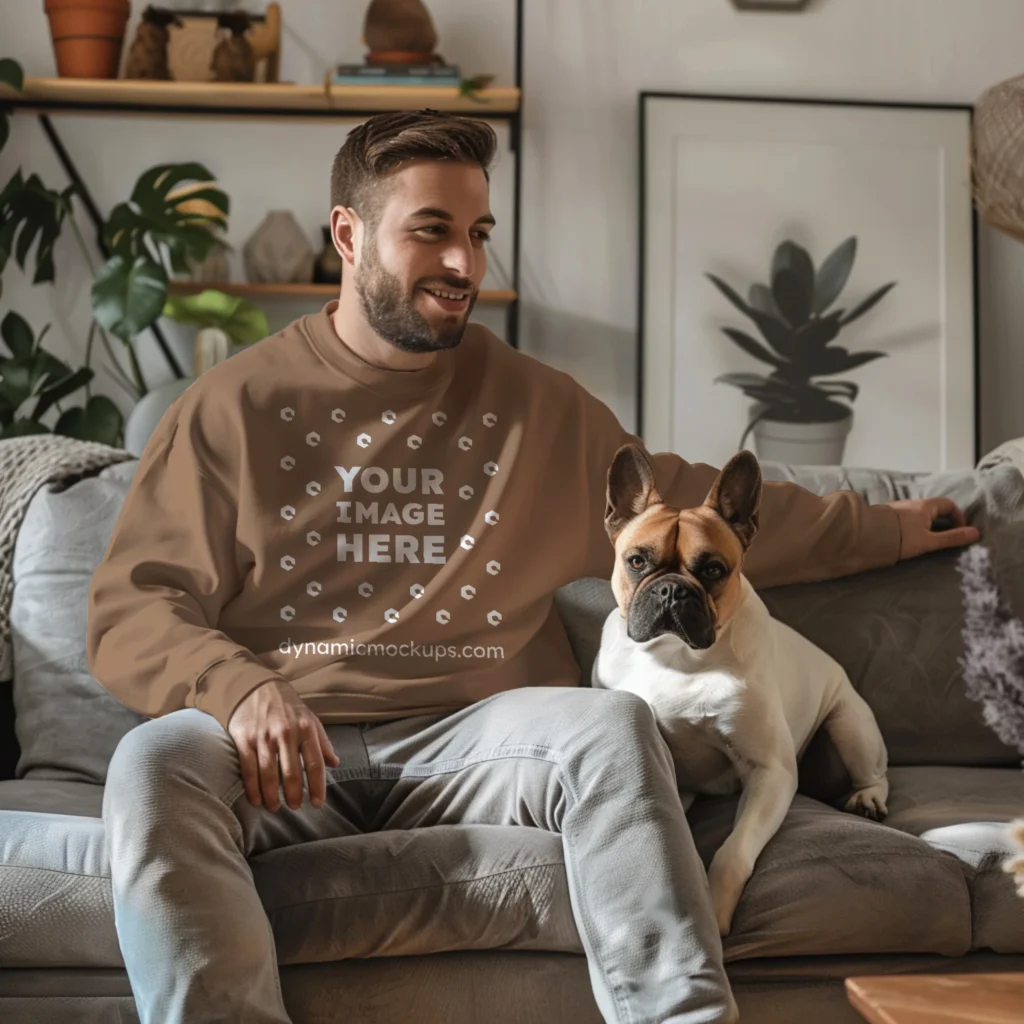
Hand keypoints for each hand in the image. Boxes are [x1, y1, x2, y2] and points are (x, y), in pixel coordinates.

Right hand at [227, 679, 339, 811]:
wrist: (257, 686)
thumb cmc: (288, 707)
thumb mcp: (311, 719)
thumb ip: (323, 743)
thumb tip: (335, 763)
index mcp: (306, 729)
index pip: (315, 763)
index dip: (317, 786)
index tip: (318, 803)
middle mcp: (286, 734)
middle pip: (291, 773)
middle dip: (294, 795)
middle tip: (295, 807)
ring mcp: (264, 737)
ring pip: (269, 775)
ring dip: (272, 796)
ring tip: (275, 807)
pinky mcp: (245, 739)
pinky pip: (249, 769)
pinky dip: (252, 788)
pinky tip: (256, 800)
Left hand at [887, 497, 979, 559]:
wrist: (866, 535)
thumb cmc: (901, 537)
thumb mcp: (929, 541)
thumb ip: (952, 538)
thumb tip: (975, 533)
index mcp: (925, 506)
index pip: (948, 504)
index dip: (958, 516)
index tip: (959, 531)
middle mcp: (912, 502)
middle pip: (934, 508)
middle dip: (942, 521)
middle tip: (943, 537)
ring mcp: (899, 507)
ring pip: (919, 513)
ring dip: (927, 524)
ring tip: (926, 539)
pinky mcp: (887, 514)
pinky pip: (907, 517)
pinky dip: (913, 525)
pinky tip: (908, 537)